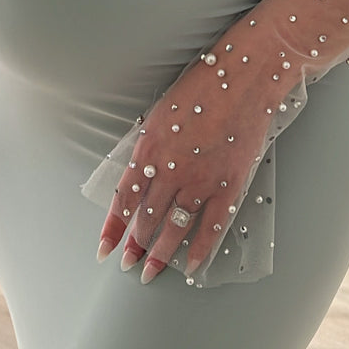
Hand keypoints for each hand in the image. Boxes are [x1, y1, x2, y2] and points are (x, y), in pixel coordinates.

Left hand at [96, 34, 298, 283]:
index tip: (104, 250)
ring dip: (161, 254)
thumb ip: (147, 147)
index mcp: (148, 149)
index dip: (112, 228)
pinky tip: (192, 266)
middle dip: (136, 246)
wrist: (244, 75)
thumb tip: (138, 177)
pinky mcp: (230, 184)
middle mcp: (171, 170)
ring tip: (151, 272)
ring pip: (175, 228)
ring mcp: (201, 180)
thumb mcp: (160, 113)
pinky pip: (212, 226)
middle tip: (130, 265)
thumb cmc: (200, 87)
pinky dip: (201, 249)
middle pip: (147, 219)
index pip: (123, 199)